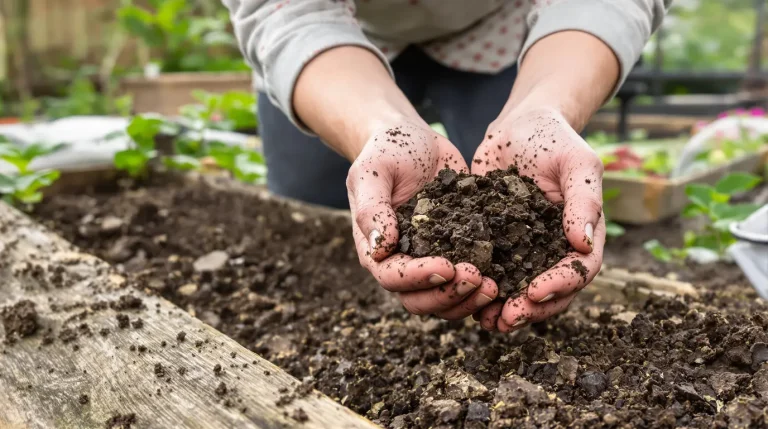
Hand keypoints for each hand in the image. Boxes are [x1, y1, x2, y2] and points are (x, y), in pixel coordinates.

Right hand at [347, 120, 498, 318]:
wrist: (415, 140)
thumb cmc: (386, 152)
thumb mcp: (372, 173)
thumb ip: (371, 209)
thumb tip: (382, 246)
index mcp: (378, 250)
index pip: (393, 278)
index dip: (418, 278)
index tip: (446, 267)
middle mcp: (404, 262)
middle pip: (421, 300)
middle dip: (449, 295)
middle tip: (477, 278)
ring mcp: (432, 260)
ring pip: (447, 299)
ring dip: (469, 298)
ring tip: (494, 285)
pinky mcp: (459, 251)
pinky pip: (470, 280)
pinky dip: (486, 285)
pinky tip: (507, 276)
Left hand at [471, 107, 604, 331]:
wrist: (516, 129)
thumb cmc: (552, 140)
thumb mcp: (576, 162)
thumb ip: (583, 200)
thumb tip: (584, 243)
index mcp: (581, 234)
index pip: (580, 269)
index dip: (560, 285)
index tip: (535, 291)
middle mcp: (553, 249)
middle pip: (551, 292)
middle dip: (531, 309)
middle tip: (507, 318)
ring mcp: (525, 251)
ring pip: (521, 292)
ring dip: (505, 310)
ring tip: (486, 321)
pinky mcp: (495, 246)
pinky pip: (492, 275)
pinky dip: (481, 292)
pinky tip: (463, 300)